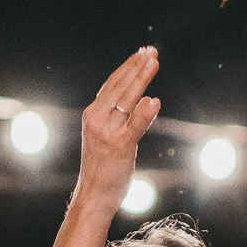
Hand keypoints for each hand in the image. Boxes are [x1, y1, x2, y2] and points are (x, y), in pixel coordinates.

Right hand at [79, 46, 161, 213]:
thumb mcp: (105, 134)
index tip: (142, 53)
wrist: (93, 194)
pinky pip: (134, 126)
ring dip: (140, 80)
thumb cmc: (102, 165)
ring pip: (127, 100)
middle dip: (136, 68)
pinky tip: (154, 101)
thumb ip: (118, 115)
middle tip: (151, 52)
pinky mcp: (119, 147)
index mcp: (92, 114)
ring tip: (153, 63)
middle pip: (120, 87)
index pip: (112, 84)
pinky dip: (144, 113)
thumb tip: (140, 97)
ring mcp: (107, 133)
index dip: (128, 67)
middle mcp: (96, 119)